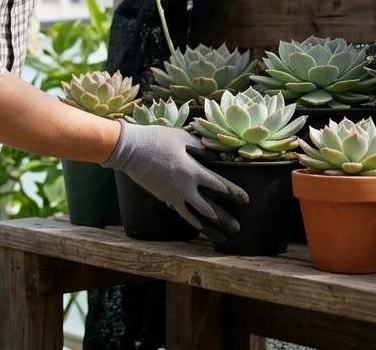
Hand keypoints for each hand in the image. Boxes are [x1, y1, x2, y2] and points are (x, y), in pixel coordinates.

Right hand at [102, 122, 247, 240]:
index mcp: (193, 171)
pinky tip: (197, 224)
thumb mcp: (183, 138)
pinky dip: (190, 219)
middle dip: (223, 218)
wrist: (131, 150)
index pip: (219, 185)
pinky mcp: (163, 197)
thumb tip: (214, 155)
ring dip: (208, 227)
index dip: (233, 193)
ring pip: (194, 216)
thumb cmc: (158, 139)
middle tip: (235, 227)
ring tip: (220, 236)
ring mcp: (173, 196)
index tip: (244, 200)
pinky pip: (180, 211)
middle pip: (209, 208)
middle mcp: (185, 188)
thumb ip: (201, 147)